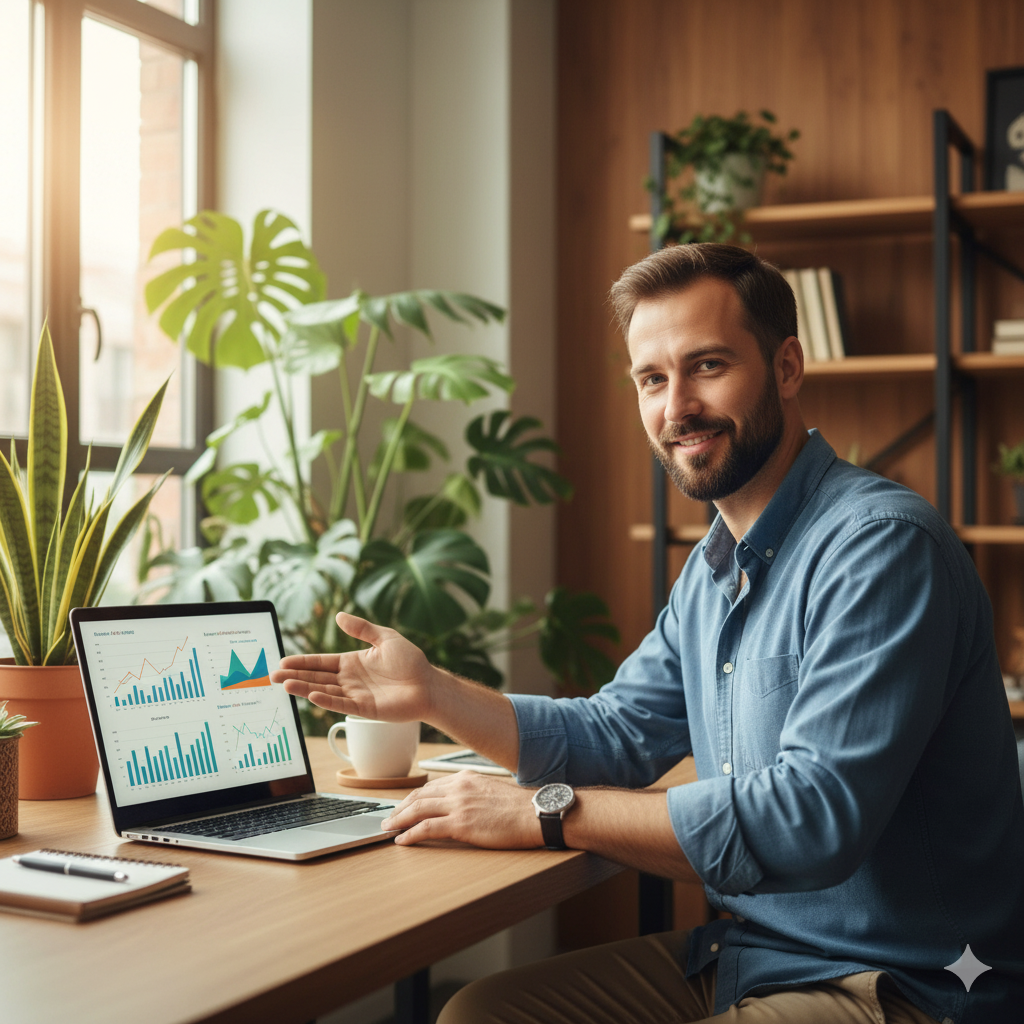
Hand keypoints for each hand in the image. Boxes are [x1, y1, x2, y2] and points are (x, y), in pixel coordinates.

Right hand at [271, 612, 434, 721]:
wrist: (429, 684)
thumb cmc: (411, 661)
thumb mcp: (385, 638)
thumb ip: (362, 629)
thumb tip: (339, 615)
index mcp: (352, 662)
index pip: (321, 662)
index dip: (302, 662)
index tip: (283, 661)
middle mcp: (350, 680)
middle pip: (316, 677)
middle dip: (295, 675)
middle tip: (272, 674)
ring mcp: (355, 695)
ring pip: (323, 691)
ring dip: (304, 688)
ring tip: (284, 684)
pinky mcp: (365, 708)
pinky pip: (341, 704)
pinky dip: (326, 700)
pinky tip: (312, 695)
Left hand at [382, 771, 543, 848]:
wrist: (536, 813)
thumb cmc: (520, 807)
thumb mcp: (492, 790)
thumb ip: (473, 794)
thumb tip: (461, 805)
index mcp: (466, 778)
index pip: (431, 787)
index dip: (413, 797)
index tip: (404, 805)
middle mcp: (459, 787)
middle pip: (419, 796)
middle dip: (400, 808)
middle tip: (389, 818)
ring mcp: (459, 805)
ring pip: (418, 810)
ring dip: (399, 820)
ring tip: (388, 829)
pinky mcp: (461, 824)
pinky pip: (427, 828)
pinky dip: (411, 834)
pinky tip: (402, 840)